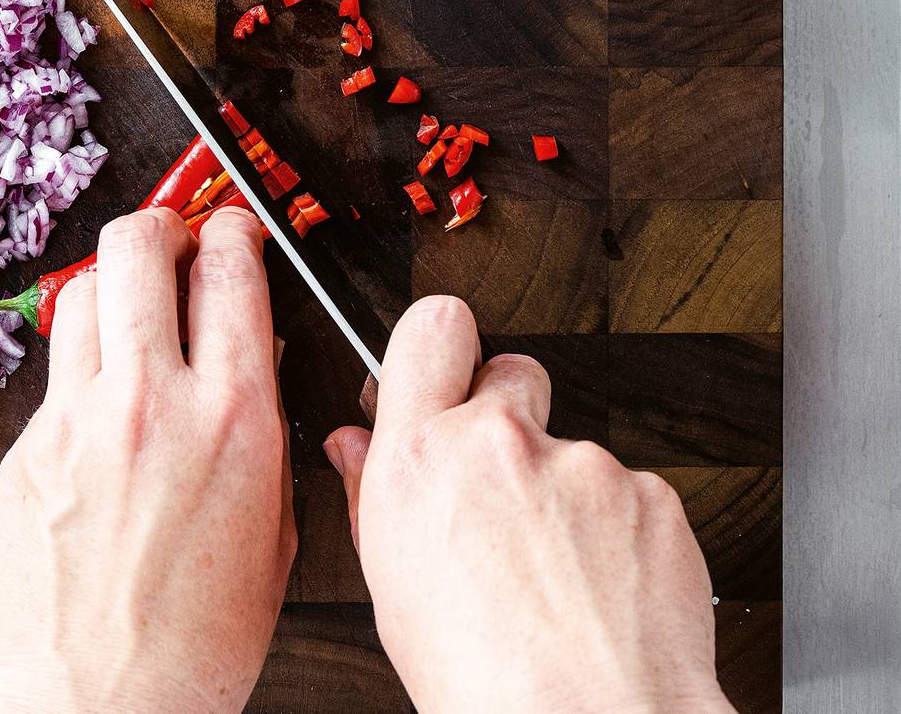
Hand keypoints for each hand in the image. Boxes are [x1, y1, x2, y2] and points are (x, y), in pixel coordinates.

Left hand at [0, 207, 294, 712]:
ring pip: (80, 293)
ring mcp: (78, 420)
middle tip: (166, 240)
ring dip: (107, 286)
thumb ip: (258, 432)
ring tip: (123, 310)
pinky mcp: (26, 448)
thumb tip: (248, 365)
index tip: (229, 231)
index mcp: (234, 421)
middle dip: (157, 223)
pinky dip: (76, 372)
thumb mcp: (272, 530)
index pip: (232, 273)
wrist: (100, 699)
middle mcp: (152, 402)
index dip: (231, 233)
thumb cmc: (198, 639)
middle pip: (138, 247)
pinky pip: (51, 377)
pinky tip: (94, 409)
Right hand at [324, 296, 730, 711]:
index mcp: (421, 459)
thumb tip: (356, 449)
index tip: (446, 363)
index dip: (440, 341)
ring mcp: (583, 463)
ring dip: (565, 491)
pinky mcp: (651, 494)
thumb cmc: (480, 678)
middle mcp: (501, 443)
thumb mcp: (390, 585)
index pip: (430, 328)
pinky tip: (598, 587)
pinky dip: (618, 530)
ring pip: (573, 447)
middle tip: (504, 485)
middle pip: (511, 370)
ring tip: (555, 573)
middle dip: (508, 414)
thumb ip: (372, 493)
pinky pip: (631, 492)